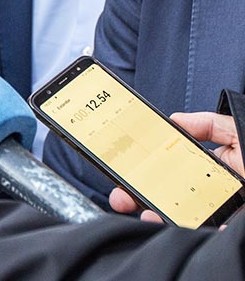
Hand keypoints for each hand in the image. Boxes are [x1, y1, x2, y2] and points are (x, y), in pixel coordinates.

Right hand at [110, 111, 241, 221]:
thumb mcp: (236, 132)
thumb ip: (210, 123)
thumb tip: (175, 120)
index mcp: (206, 169)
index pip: (168, 169)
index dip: (142, 169)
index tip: (123, 167)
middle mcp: (207, 191)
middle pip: (163, 196)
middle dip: (134, 196)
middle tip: (121, 197)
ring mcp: (215, 211)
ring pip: (178, 217)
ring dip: (155, 216)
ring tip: (146, 214)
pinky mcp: (227, 226)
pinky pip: (206, 232)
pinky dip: (190, 231)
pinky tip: (179, 225)